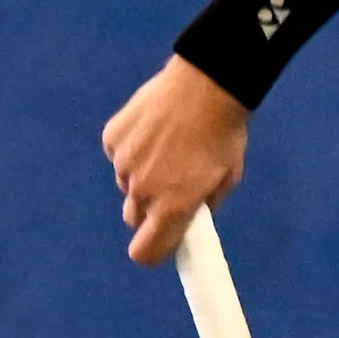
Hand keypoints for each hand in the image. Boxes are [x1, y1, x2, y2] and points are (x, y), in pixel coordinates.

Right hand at [100, 56, 250, 263]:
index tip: (163, 241)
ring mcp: (122, 163)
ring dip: (142, 177)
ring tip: (168, 149)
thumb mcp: (227, 179)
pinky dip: (132, 150)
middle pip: (134, 218)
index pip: (145, 252)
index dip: (153, 250)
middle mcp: (142, 190)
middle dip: (150, 211)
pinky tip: (154, 130)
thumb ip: (203, 207)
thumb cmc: (223, 134)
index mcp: (173, 207)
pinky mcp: (111, 138)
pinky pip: (119, 156)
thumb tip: (190, 221)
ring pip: (126, 184)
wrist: (207, 85)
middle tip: (171, 188)